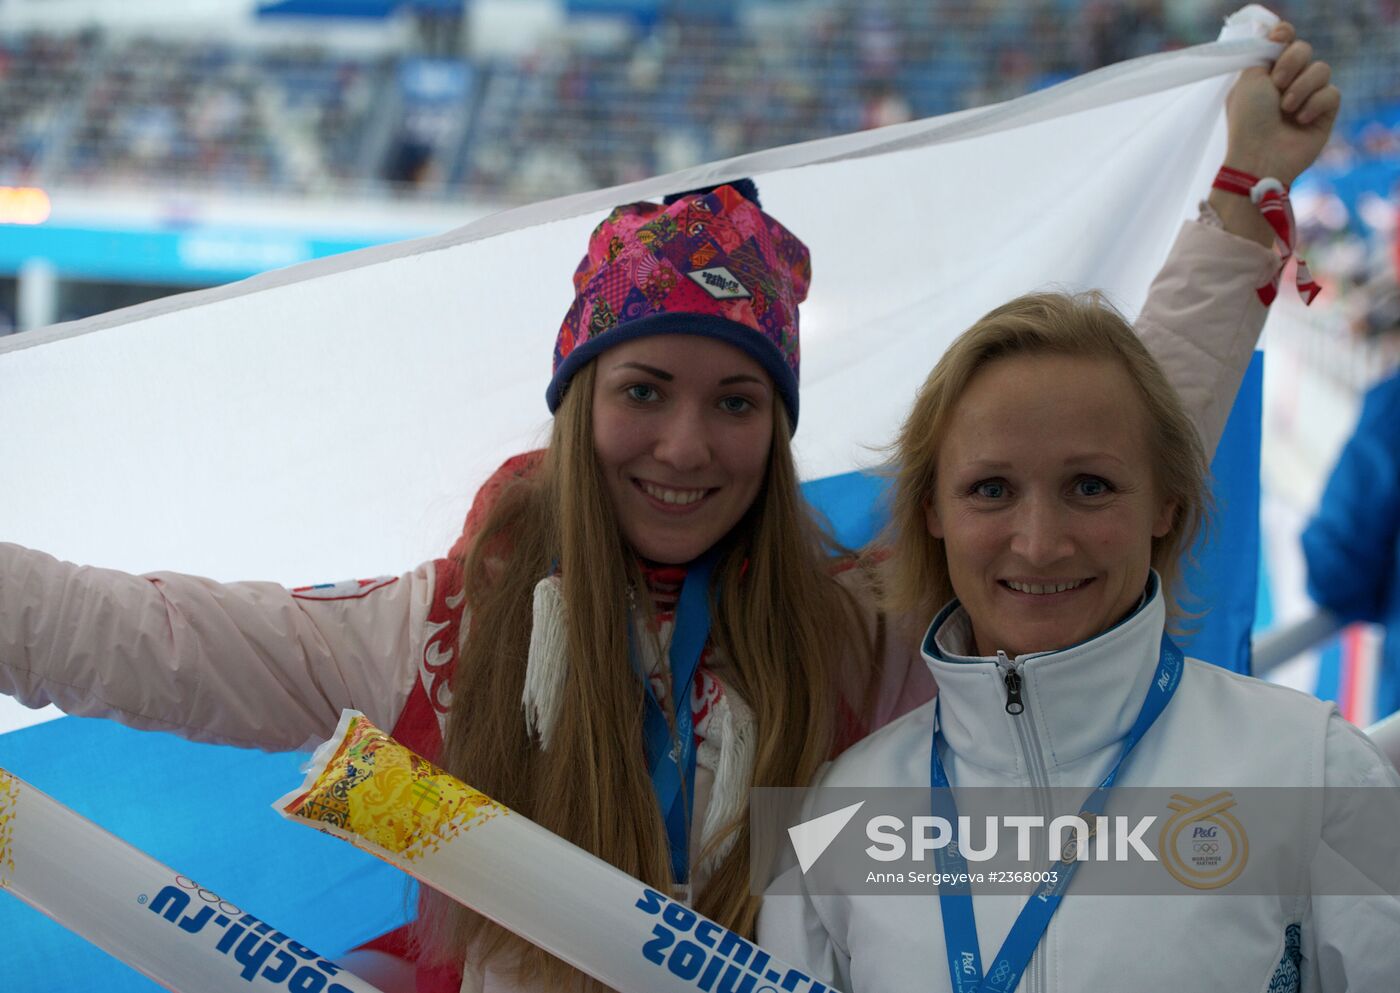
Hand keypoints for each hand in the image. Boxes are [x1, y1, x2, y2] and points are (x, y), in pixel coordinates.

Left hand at [1222, 21, 1340, 185]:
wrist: (1260, 156)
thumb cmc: (1248, 121)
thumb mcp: (1248, 81)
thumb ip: (1262, 54)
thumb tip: (1276, 36)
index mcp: (1266, 73)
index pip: (1284, 41)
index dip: (1284, 35)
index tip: (1279, 40)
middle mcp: (1288, 82)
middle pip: (1304, 49)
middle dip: (1291, 62)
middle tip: (1277, 84)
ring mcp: (1308, 97)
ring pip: (1322, 69)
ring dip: (1302, 87)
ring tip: (1286, 109)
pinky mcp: (1325, 113)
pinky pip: (1332, 93)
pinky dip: (1315, 104)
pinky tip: (1300, 120)